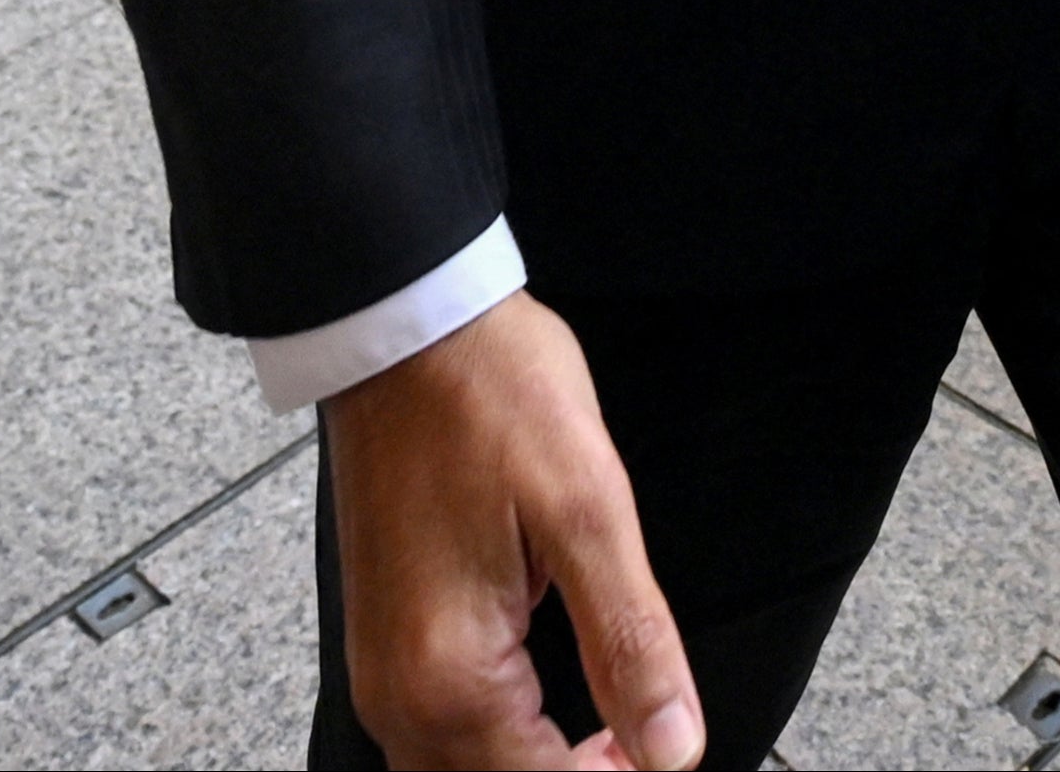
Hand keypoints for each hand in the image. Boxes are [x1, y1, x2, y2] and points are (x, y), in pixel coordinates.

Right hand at [321, 295, 701, 770]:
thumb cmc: (492, 397)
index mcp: (451, 679)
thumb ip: (632, 642)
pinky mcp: (389, 642)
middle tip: (644, 735)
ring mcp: (385, 672)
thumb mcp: (590, 510)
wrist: (407, 330)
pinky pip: (441, 735)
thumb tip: (674, 747)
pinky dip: (502, 740)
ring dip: (539, 762)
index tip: (667, 747)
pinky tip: (554, 710)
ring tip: (611, 731)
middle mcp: (400, 696)